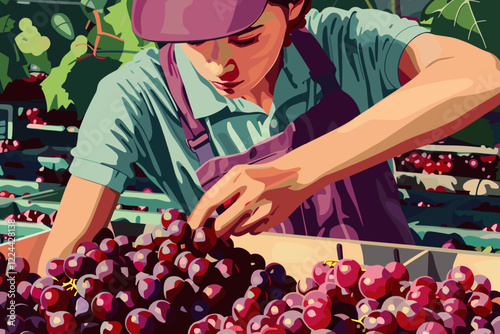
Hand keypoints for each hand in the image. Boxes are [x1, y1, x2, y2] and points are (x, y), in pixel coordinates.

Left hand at [187, 163, 314, 236]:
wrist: (296, 175)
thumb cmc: (260, 175)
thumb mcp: (240, 174)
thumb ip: (223, 194)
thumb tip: (205, 220)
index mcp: (239, 177)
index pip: (210, 201)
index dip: (197, 218)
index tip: (190, 229)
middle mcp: (251, 193)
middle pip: (222, 225)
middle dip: (215, 232)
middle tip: (213, 233)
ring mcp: (263, 208)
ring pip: (237, 231)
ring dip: (235, 228)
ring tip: (247, 212)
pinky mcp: (273, 220)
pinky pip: (253, 232)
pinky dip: (251, 227)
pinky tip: (260, 214)